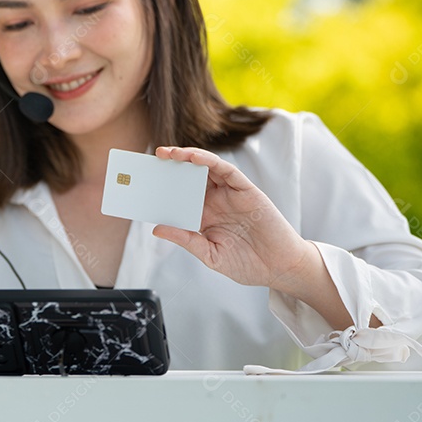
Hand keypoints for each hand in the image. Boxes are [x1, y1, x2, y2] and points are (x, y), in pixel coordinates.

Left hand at [151, 146, 318, 292]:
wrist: (279, 268)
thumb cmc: (247, 263)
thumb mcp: (210, 254)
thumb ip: (186, 239)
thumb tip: (156, 228)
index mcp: (204, 216)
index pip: (178, 196)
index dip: (162, 187)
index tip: (142, 182)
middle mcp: (215, 201)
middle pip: (189, 177)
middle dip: (171, 166)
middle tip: (152, 159)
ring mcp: (230, 194)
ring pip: (206, 169)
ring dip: (187, 157)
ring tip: (169, 153)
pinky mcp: (246, 190)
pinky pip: (227, 171)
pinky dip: (210, 161)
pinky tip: (195, 158)